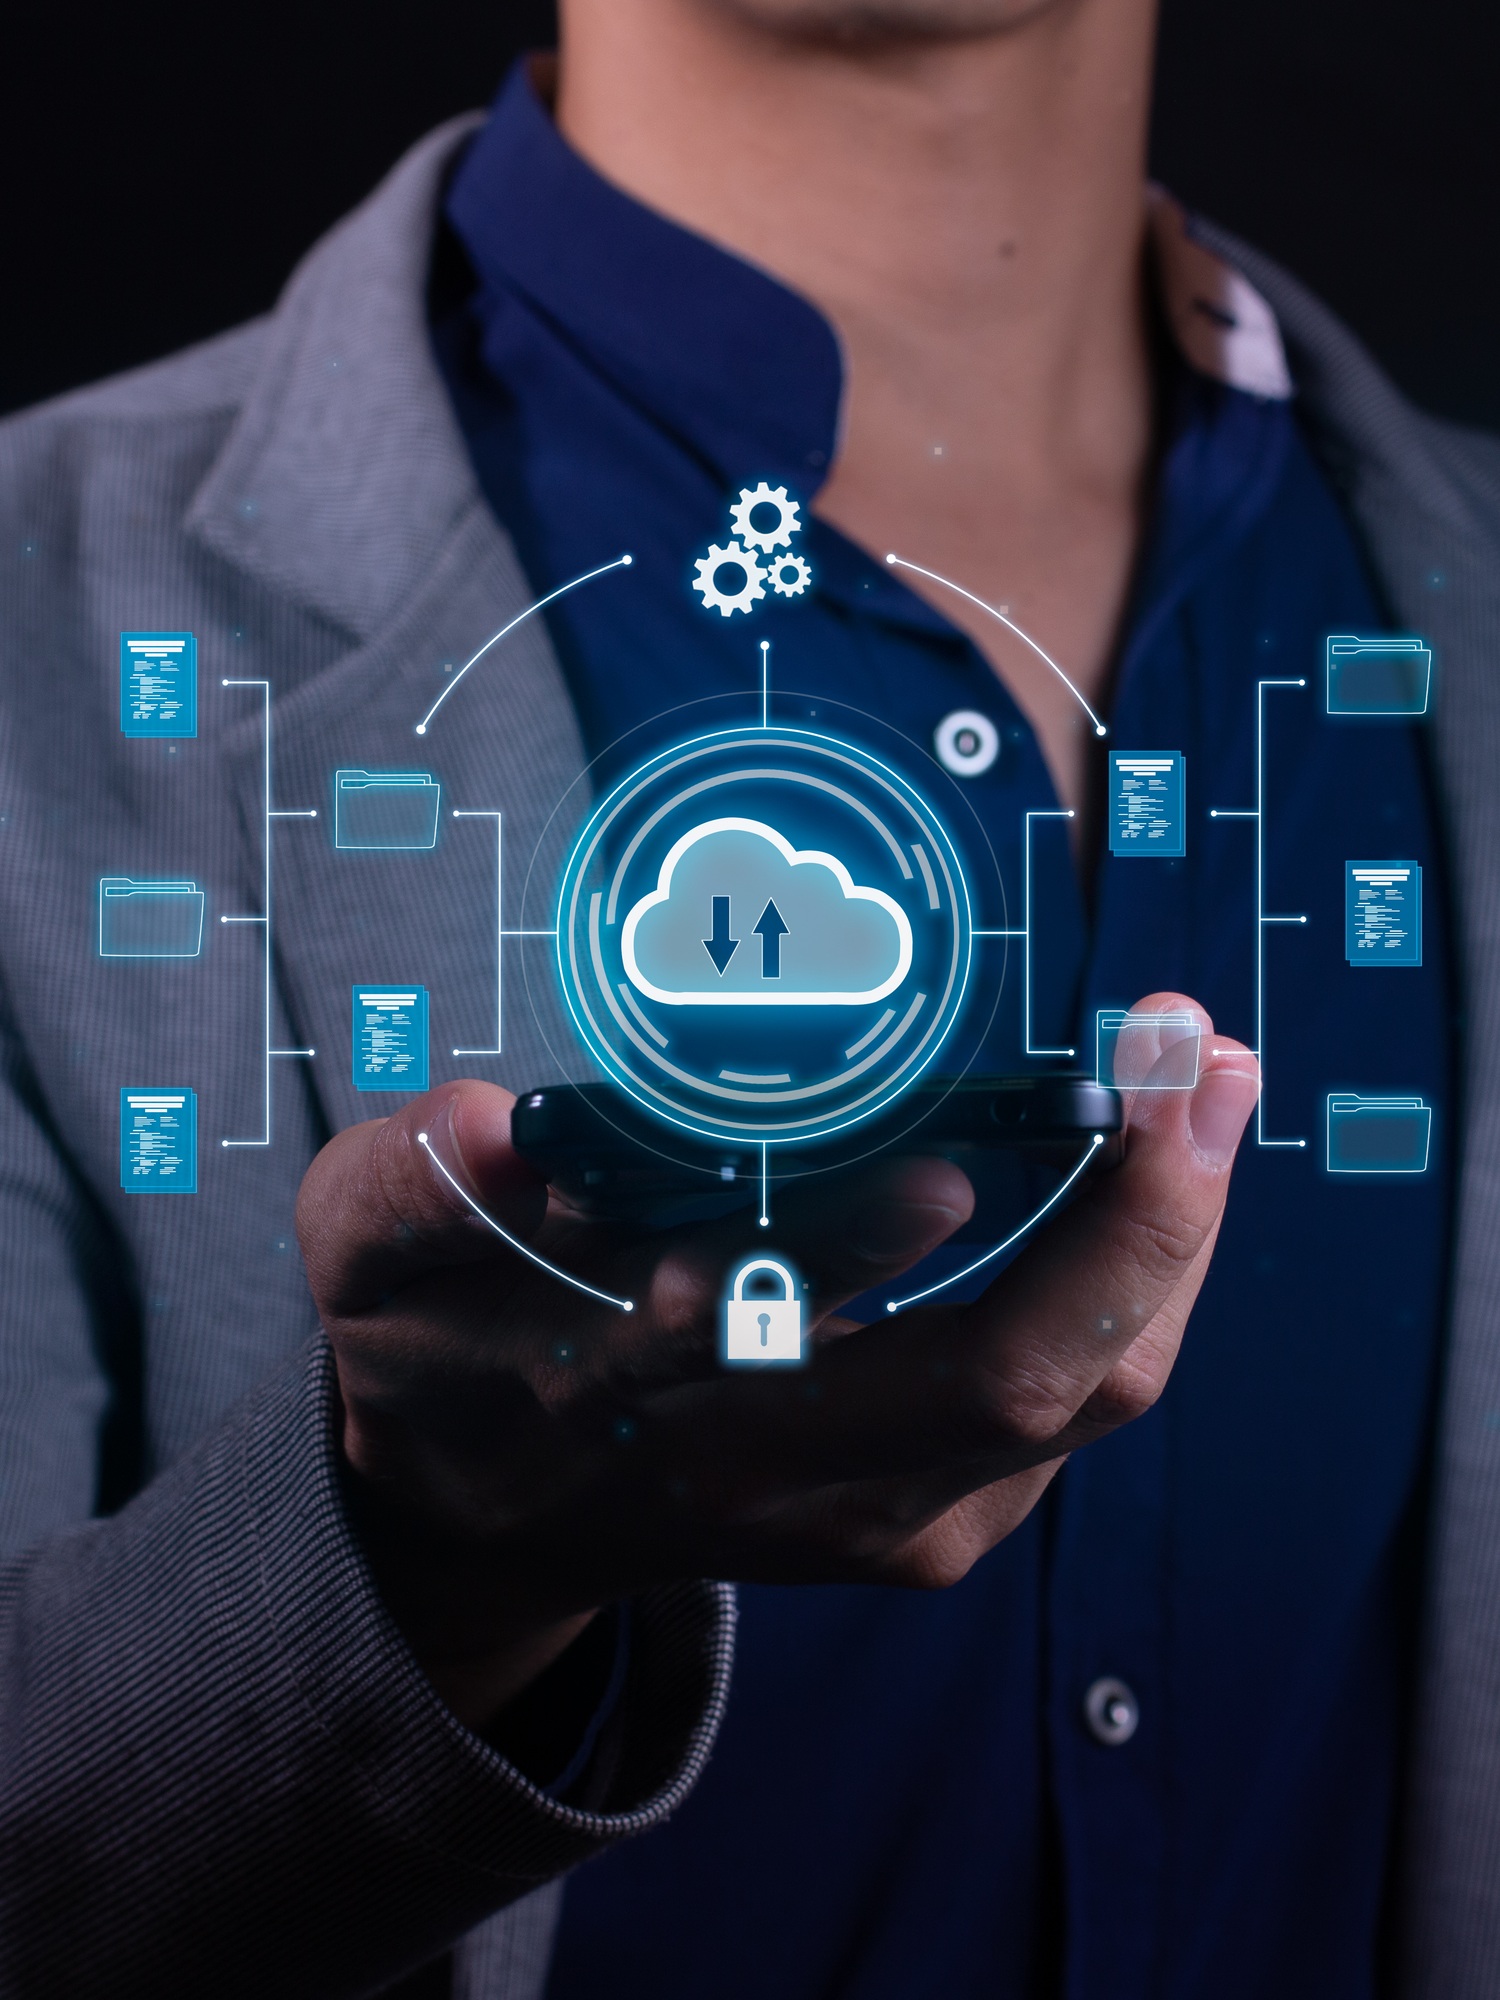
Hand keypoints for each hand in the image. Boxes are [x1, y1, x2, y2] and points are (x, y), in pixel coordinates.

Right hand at [297, 993, 1257, 1726]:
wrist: (500, 1516)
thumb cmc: (444, 1350)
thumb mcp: (363, 1259)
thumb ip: (403, 1186)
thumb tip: (498, 1124)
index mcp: (623, 1400)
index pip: (755, 1328)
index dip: (859, 1239)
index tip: (955, 1147)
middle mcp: (777, 1478)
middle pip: (1003, 1382)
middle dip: (1129, 1219)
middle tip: (1192, 1055)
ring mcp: (880, 1517)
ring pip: (1081, 1394)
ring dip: (1168, 1236)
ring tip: (1203, 1080)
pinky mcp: (939, 1519)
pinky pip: (1085, 1396)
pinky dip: (1140, 1273)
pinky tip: (1154, 1160)